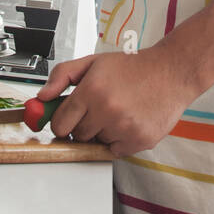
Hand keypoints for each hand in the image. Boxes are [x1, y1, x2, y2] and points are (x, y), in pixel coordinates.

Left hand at [35, 47, 194, 158]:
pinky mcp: (140, 140)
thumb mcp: (93, 62)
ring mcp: (124, 128)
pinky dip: (119, 140)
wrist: (172, 72)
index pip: (60, 124)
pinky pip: (116, 151)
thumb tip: (42, 97)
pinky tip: (128, 121)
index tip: (67, 119)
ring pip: (97, 144)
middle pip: (78, 136)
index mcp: (92, 90)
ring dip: (102, 132)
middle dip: (83, 125)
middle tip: (98, 109)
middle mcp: (107, 110)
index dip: (62, 122)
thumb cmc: (133, 67)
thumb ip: (62, 76)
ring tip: (117, 111)